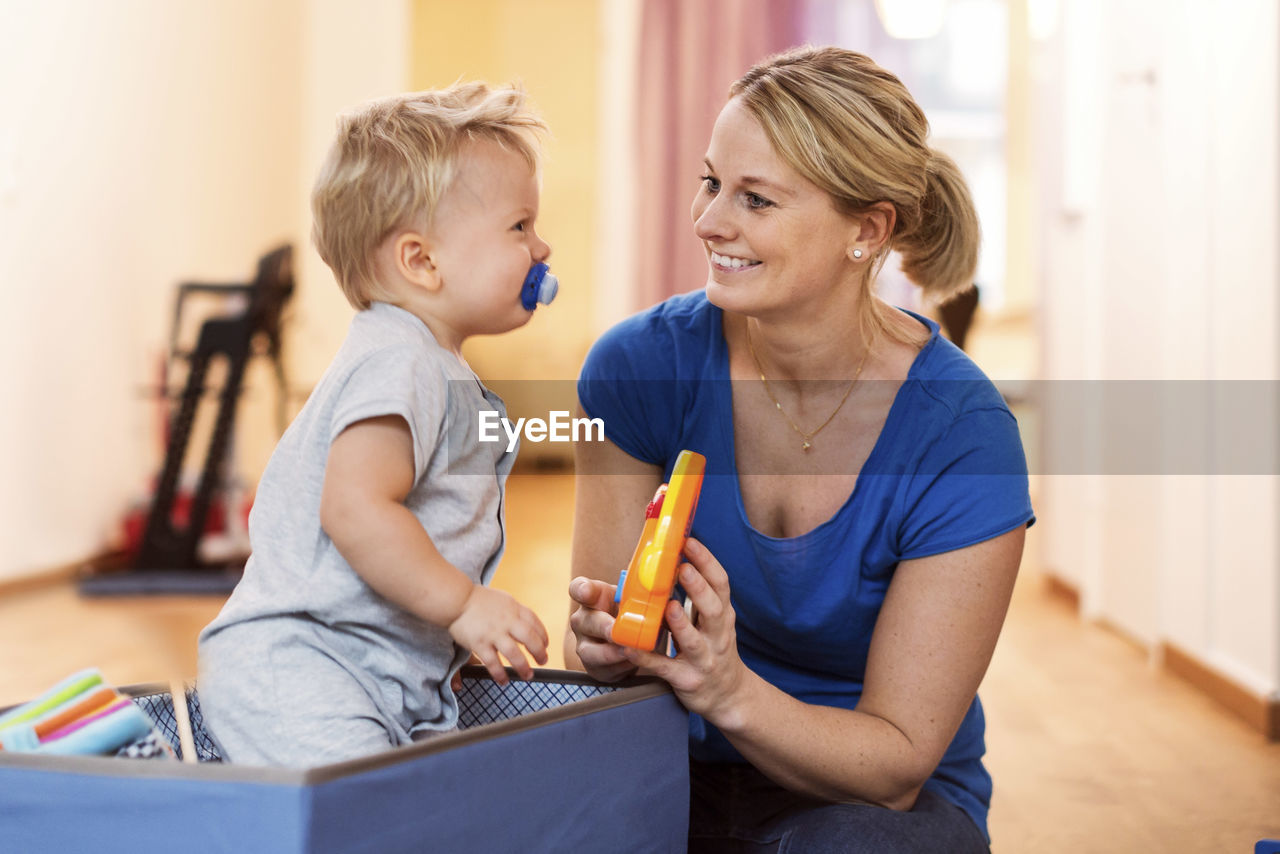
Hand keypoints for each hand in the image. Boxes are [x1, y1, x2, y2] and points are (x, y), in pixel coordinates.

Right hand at [447, 586, 548, 684]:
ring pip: (514, 654)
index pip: (535, 623)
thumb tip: (526, 623)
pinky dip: (500, 673)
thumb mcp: (502, 599)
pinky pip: (492, 662)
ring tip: (528, 675)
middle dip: (539, 652)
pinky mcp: (479, 643)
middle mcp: (507, 621)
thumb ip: (514, 611)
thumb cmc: (478, 599)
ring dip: (523, 667)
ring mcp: (493, 633)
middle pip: (530, 639)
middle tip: (543, 661)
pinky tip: (504, 680)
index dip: (543, 636)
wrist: (456, 599)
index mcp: (514, 609)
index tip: (545, 645)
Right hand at [567, 576, 637, 682]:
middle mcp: (583, 620)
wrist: (626, 640)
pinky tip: (634, 661)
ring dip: (611, 652)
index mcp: (593, 597)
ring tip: (629, 650)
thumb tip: (664, 591)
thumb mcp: (636, 599)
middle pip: (584, 621)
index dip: (582, 590)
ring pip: (590, 651)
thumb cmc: (631, 612)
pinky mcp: (594, 666)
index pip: (579, 588)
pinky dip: (621, 665)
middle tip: (616, 631)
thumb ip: (644, 594)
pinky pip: (604, 668)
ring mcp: (584, 645)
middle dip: (603, 627)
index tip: (586, 592)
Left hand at [620, 538, 749, 719]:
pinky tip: (629, 646)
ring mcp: (704, 660)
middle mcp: (718, 637)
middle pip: (713, 609)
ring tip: (667, 606)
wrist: (729, 695)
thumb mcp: (715, 621)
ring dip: (680, 623)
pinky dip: (646, 657)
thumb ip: (700, 596)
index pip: (721, 584)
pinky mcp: (686, 680)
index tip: (690, 542)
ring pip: (693, 641)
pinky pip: (664, 668)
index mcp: (723, 616)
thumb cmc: (715, 649)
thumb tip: (676, 560)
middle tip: (681, 567)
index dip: (707, 562)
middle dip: (698, 588)